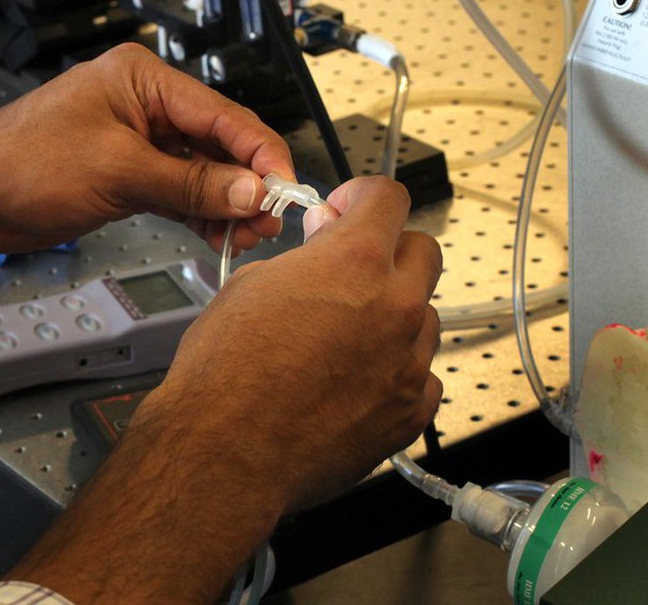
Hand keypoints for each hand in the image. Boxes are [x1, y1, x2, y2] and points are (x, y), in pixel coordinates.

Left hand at [0, 43, 294, 253]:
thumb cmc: (22, 162)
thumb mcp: (118, 171)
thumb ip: (189, 182)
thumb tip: (249, 190)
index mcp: (144, 80)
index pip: (223, 115)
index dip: (261, 154)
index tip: (286, 190)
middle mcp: (145, 105)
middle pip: (218, 143)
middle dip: (246, 183)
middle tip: (268, 222)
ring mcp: (136, 141)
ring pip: (201, 170)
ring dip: (226, 203)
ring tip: (248, 235)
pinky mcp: (127, 174)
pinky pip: (178, 190)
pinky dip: (198, 212)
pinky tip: (218, 234)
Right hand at [8, 176, 442, 602]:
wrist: (224, 450)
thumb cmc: (225, 372)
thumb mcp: (251, 285)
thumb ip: (303, 258)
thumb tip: (322, 247)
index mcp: (354, 262)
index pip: (389, 198)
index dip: (363, 197)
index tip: (349, 210)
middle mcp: (394, 307)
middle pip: (423, 252)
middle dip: (388, 252)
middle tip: (350, 270)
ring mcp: (409, 363)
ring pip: (423, 317)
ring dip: (392, 316)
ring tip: (342, 338)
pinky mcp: (409, 413)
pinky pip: (420, 376)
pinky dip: (394, 371)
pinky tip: (352, 381)